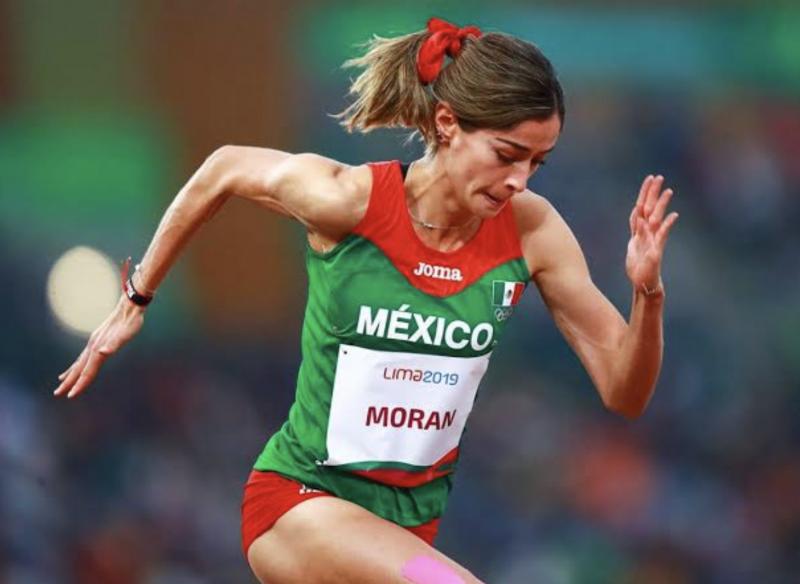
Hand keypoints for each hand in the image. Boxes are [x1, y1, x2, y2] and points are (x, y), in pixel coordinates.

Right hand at [54, 295, 145, 398]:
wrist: (130, 307)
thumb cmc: (130, 323)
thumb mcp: (125, 335)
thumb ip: (114, 344)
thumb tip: (103, 352)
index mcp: (98, 349)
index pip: (87, 371)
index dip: (80, 384)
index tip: (71, 396)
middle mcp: (93, 347)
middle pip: (79, 368)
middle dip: (69, 382)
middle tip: (57, 394)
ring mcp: (94, 343)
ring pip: (80, 362)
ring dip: (71, 373)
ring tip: (62, 381)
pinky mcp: (97, 340)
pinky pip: (85, 356)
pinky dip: (79, 363)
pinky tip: (78, 364)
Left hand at [626, 175, 678, 292]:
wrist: (643, 282)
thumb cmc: (638, 265)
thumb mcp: (633, 244)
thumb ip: (637, 230)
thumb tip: (638, 215)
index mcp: (641, 231)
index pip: (642, 207)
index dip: (645, 193)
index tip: (649, 178)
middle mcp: (649, 233)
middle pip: (650, 209)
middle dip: (653, 193)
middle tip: (659, 177)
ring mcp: (653, 241)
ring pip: (657, 219)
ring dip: (661, 205)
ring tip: (668, 191)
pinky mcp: (656, 251)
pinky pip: (661, 236)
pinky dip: (666, 226)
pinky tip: (672, 216)